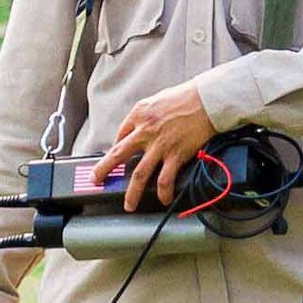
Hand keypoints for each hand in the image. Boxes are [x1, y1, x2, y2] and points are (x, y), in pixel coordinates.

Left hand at [97, 79, 219, 209]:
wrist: (207, 100)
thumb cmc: (185, 98)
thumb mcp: (155, 100)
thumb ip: (144, 114)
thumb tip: (138, 128)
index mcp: (138, 115)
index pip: (120, 135)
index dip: (116, 147)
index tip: (113, 158)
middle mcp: (144, 131)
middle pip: (118, 155)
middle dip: (103, 170)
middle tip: (96, 180)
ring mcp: (159, 146)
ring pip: (139, 174)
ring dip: (132, 193)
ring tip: (129, 205)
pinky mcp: (175, 155)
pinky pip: (165, 179)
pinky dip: (163, 192)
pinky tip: (163, 199)